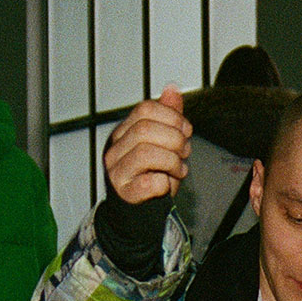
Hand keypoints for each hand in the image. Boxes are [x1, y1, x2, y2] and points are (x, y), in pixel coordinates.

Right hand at [103, 86, 190, 204]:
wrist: (137, 212)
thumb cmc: (150, 175)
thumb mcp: (161, 142)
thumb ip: (166, 116)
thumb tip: (172, 88)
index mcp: (123, 132)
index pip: (145, 109)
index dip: (172, 117)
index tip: (186, 130)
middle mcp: (115, 149)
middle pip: (145, 130)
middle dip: (175, 139)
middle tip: (184, 151)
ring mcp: (117, 172)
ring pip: (146, 154)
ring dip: (172, 162)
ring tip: (179, 169)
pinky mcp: (125, 194)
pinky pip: (149, 183)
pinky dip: (165, 183)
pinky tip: (167, 184)